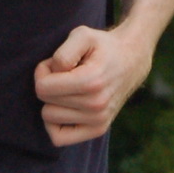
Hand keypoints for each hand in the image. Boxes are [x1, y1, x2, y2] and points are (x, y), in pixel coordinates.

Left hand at [33, 25, 151, 146]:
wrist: (131, 60)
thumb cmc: (102, 46)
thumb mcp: (82, 34)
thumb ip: (63, 53)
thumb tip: (52, 76)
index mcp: (91, 81)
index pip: (42, 88)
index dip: (43, 71)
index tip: (56, 63)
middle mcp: (96, 105)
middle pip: (45, 102)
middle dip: (49, 84)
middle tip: (65, 73)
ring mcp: (98, 121)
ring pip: (49, 118)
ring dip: (53, 101)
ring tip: (69, 87)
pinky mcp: (98, 130)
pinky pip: (59, 138)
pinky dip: (54, 124)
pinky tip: (64, 107)